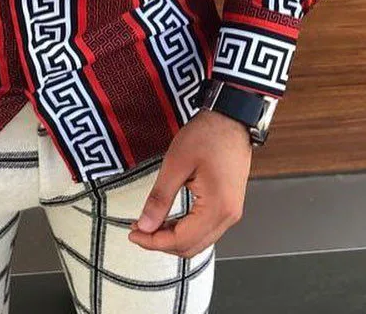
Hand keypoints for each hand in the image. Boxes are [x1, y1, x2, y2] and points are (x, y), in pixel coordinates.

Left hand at [129, 109, 252, 257]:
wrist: (232, 119)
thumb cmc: (208, 135)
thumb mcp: (176, 163)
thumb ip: (160, 198)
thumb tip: (145, 225)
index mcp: (217, 207)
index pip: (182, 240)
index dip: (154, 241)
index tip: (133, 233)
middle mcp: (228, 216)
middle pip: (192, 247)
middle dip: (161, 243)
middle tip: (138, 230)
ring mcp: (231, 212)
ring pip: (199, 241)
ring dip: (173, 237)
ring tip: (149, 225)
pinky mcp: (228, 206)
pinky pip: (205, 229)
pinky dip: (185, 229)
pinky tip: (168, 220)